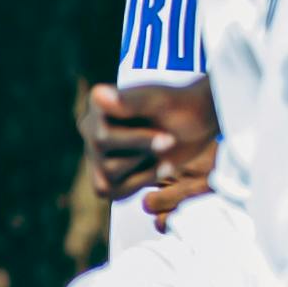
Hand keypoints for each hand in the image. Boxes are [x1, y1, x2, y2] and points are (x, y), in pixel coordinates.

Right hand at [88, 82, 217, 218]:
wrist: (196, 125)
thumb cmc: (180, 108)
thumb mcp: (160, 102)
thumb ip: (131, 100)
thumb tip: (98, 95)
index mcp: (99, 103)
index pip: (102, 131)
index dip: (136, 139)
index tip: (168, 138)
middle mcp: (91, 128)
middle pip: (101, 148)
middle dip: (142, 148)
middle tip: (170, 141)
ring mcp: (97, 154)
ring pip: (107, 173)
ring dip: (143, 166)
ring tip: (164, 151)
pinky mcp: (108, 176)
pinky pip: (112, 191)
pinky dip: (141, 181)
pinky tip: (160, 167)